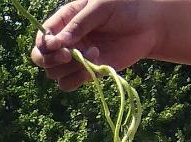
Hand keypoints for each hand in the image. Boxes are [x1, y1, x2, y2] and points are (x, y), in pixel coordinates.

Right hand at [31, 0, 160, 89]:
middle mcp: (65, 42)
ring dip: (70, 69)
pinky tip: (96, 67)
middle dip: (51, 60)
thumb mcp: (101, 7)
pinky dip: (78, 80)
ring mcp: (74, 59)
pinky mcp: (85, 73)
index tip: (60, 45)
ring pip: (54, 74)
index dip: (45, 44)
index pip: (42, 37)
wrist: (149, 25)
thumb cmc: (125, 8)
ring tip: (95, 54)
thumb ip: (79, 23)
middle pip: (41, 59)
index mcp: (64, 21)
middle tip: (69, 56)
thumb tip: (59, 42)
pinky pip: (68, 84)